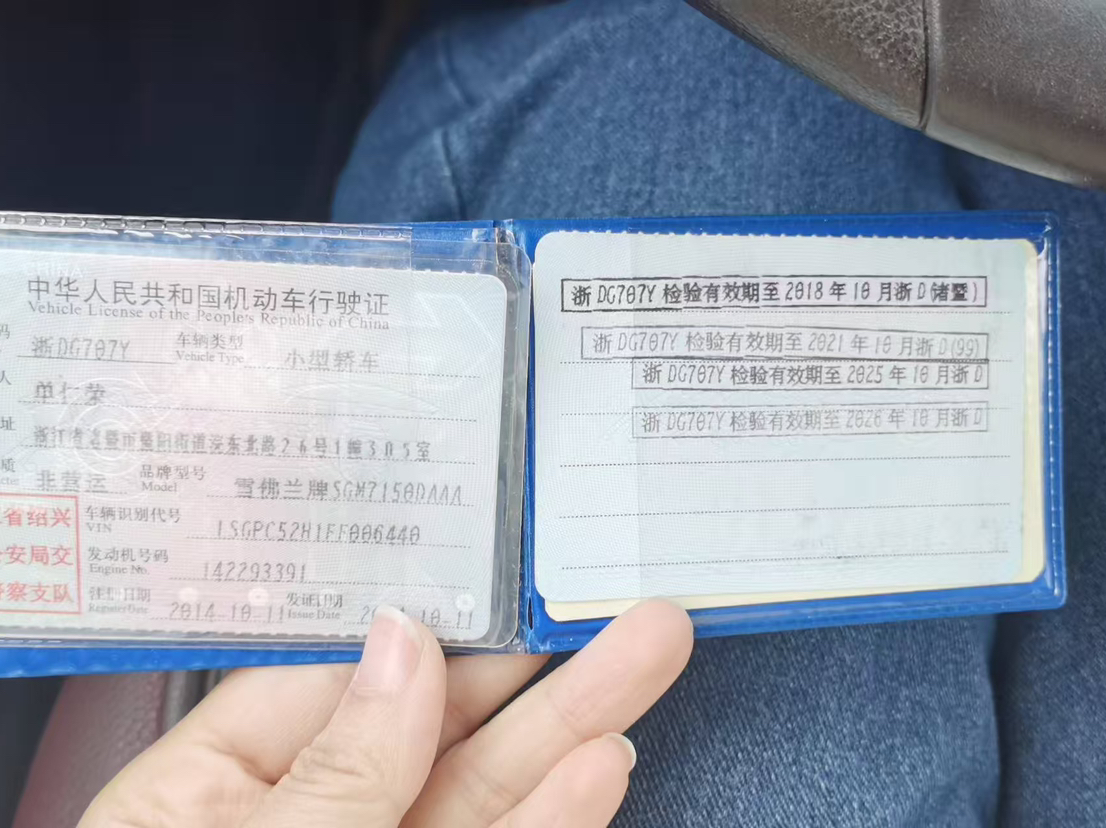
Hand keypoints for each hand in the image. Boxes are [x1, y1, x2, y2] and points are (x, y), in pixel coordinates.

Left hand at [80, 599, 692, 826]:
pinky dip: (552, 822)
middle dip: (529, 675)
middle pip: (425, 734)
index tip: (497, 594)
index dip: (419, 637)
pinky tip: (600, 770)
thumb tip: (398, 645)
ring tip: (642, 662)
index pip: (320, 686)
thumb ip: (339, 767)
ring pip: (479, 797)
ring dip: (568, 734)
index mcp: (204, 802)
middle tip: (609, 619)